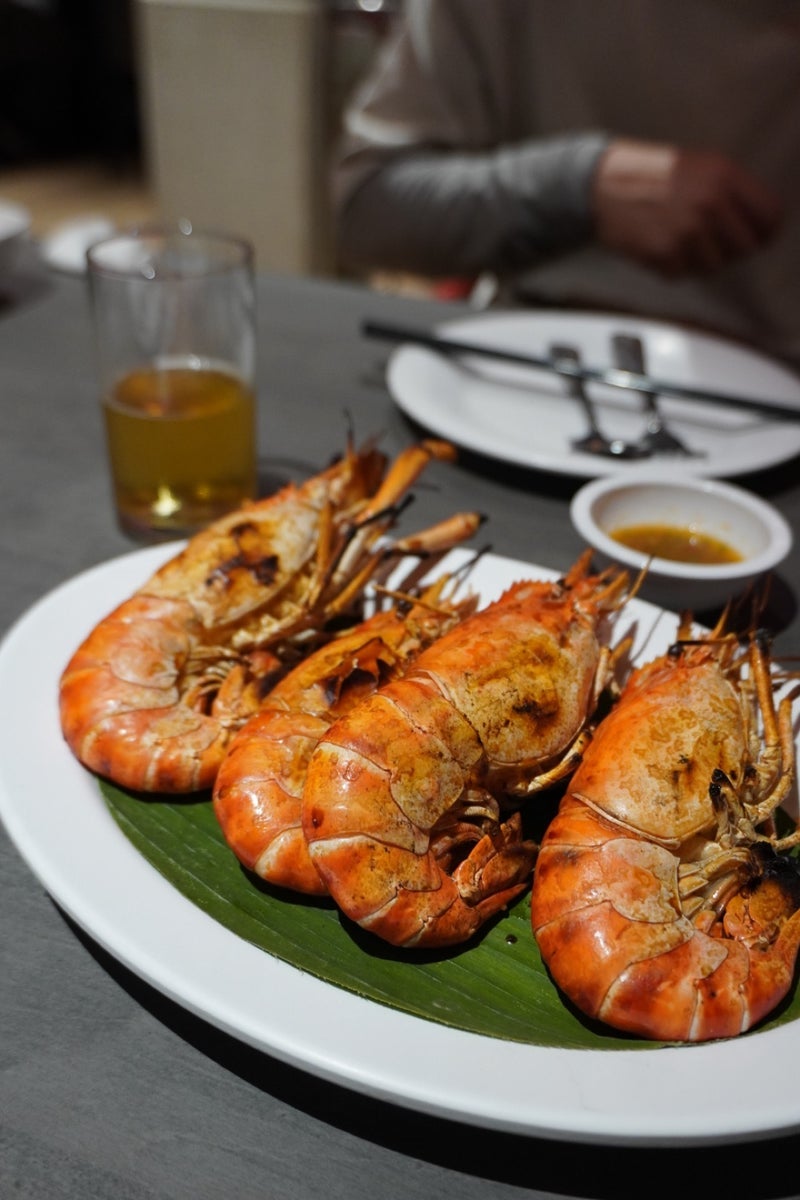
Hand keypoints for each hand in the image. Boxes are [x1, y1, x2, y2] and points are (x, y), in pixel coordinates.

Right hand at [592, 138, 782, 276]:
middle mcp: (710, 203)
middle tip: (711, 240)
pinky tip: (660, 244)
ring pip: (715, 266)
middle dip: (731, 249)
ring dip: (699, 260)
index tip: (758, 236)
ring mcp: (687, 231)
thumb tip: (764, 228)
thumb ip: (735, 193)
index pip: (770, 217)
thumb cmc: (652, 175)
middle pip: (746, 248)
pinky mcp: (665, 253)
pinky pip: (683, 274)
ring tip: (680, 239)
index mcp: (724, 176)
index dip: (766, 231)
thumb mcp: (702, 167)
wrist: (603, 183)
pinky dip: (673, 266)